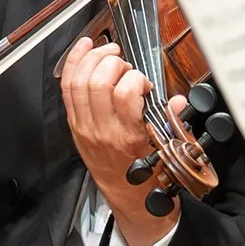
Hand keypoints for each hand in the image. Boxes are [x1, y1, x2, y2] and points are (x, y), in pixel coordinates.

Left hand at [60, 37, 156, 187]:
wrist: (127, 195)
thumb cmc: (145, 172)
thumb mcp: (165, 148)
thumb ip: (171, 119)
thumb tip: (177, 100)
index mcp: (128, 135)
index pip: (124, 93)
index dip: (135, 78)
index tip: (143, 83)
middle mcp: (103, 130)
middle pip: (97, 82)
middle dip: (113, 62)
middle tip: (125, 66)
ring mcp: (84, 126)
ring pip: (79, 82)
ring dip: (93, 59)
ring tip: (108, 53)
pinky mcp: (74, 124)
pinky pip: (67, 88)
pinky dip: (73, 63)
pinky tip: (83, 49)